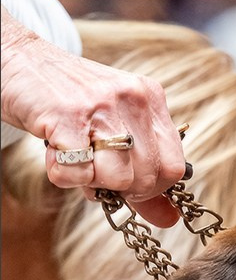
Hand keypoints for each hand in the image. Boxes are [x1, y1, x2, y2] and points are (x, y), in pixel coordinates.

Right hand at [1, 7, 185, 226]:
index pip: (175, 167)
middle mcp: (133, 98)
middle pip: (148, 178)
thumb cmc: (70, 104)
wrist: (17, 59)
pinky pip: (78, 173)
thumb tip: (169, 219)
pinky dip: (63, 175)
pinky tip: (56, 152)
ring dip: (91, 181)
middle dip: (120, 188)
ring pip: (118, 178)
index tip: (130, 184)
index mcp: (150, 100)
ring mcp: (101, 105)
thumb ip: (143, 175)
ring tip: (75, 156)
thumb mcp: (115, 130)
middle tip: (95, 169)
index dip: (154, 189)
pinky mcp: (66, 116)